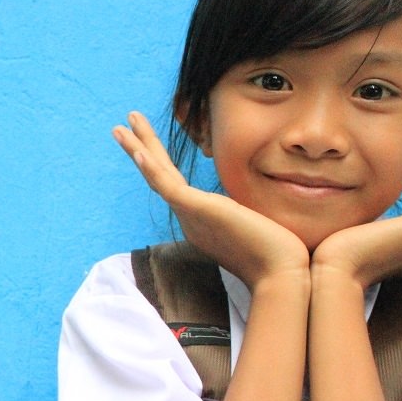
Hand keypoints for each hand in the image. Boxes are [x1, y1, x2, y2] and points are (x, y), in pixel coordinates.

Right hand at [113, 112, 309, 286]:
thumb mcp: (258, 223)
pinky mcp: (196, 210)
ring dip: (138, 149)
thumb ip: (248, 212)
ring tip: (120, 126)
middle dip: (140, 149)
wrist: (281, 274)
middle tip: (122, 126)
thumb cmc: (278, 255)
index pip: (173, 184)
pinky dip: (151, 167)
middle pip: (158, 177)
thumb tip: (260, 207)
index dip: (157, 162)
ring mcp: (190, 215)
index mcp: (201, 221)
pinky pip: (167, 186)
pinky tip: (139, 151)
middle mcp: (190, 218)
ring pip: (156, 176)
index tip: (147, 146)